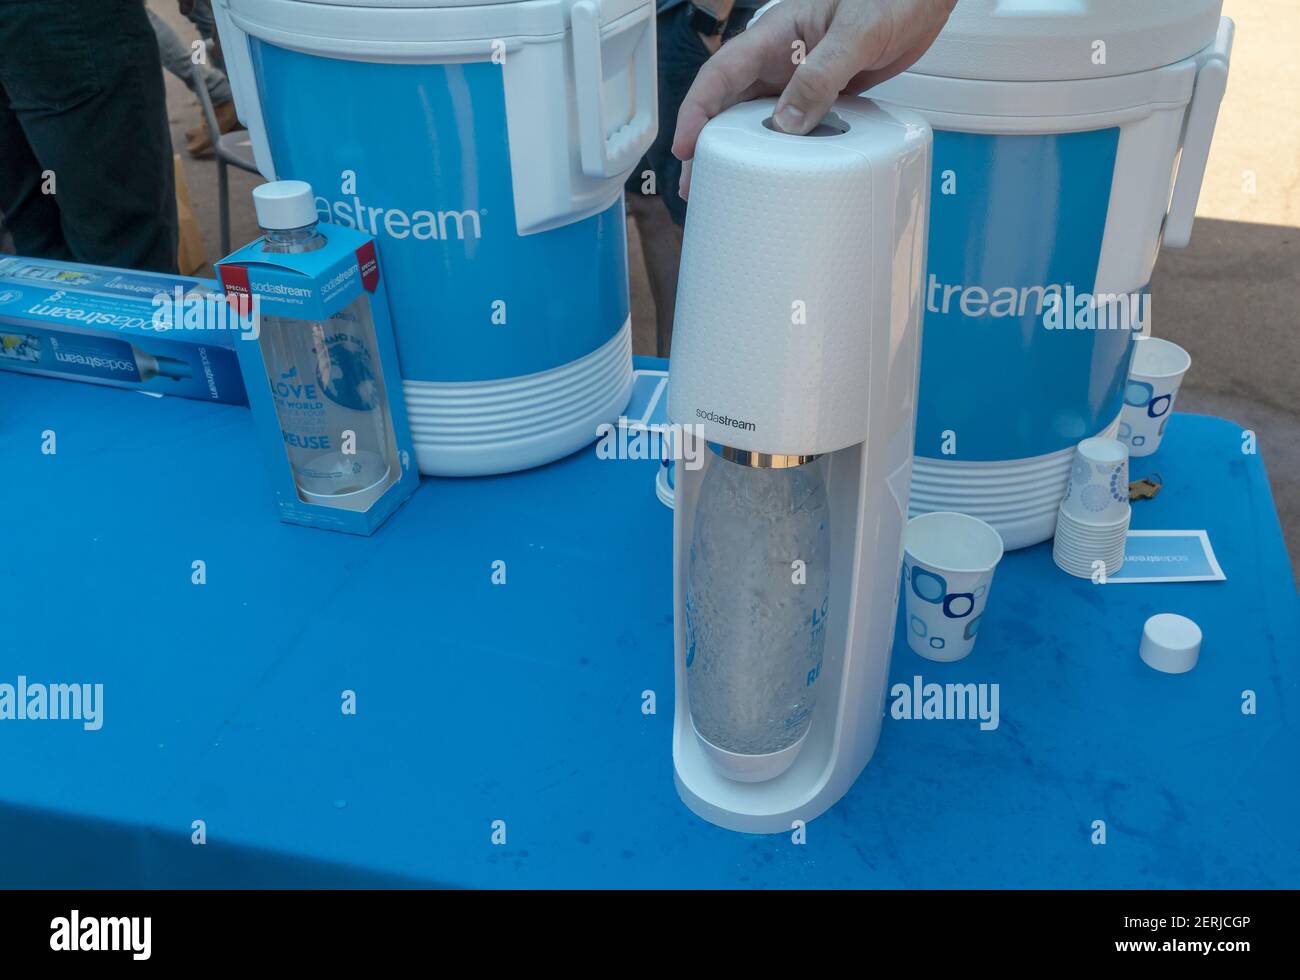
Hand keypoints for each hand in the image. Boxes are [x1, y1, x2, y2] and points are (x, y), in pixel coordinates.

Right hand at [672, 0, 955, 197]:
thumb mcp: (857, 32)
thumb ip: (821, 75)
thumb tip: (786, 125)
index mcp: (776, 34)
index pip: (721, 74)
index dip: (697, 111)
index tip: (686, 146)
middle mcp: (782, 57)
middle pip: (730, 104)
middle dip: (709, 144)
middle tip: (695, 184)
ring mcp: (802, 76)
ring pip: (760, 118)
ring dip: (742, 152)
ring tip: (725, 187)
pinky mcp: (826, 91)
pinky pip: (796, 123)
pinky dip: (782, 149)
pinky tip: (776, 173)